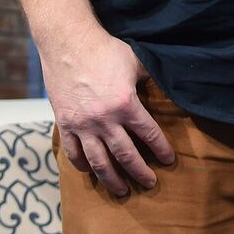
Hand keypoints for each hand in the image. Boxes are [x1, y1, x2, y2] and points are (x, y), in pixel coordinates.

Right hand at [41, 29, 174, 196]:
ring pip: (99, 162)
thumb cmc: (104, 49)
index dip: (160, 150)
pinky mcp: (65, 123)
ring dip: (112, 179)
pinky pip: (73, 152)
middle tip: (149, 184)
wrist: (68, 42)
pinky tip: (90, 171)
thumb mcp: (135, 61)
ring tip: (121, 191)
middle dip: (140, 173)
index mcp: (126, 104)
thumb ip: (149, 78)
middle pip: (125, 155)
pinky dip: (82, 165)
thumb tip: (166, 87)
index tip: (168, 161)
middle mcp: (105, 120)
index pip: (149, 134)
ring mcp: (83, 125)